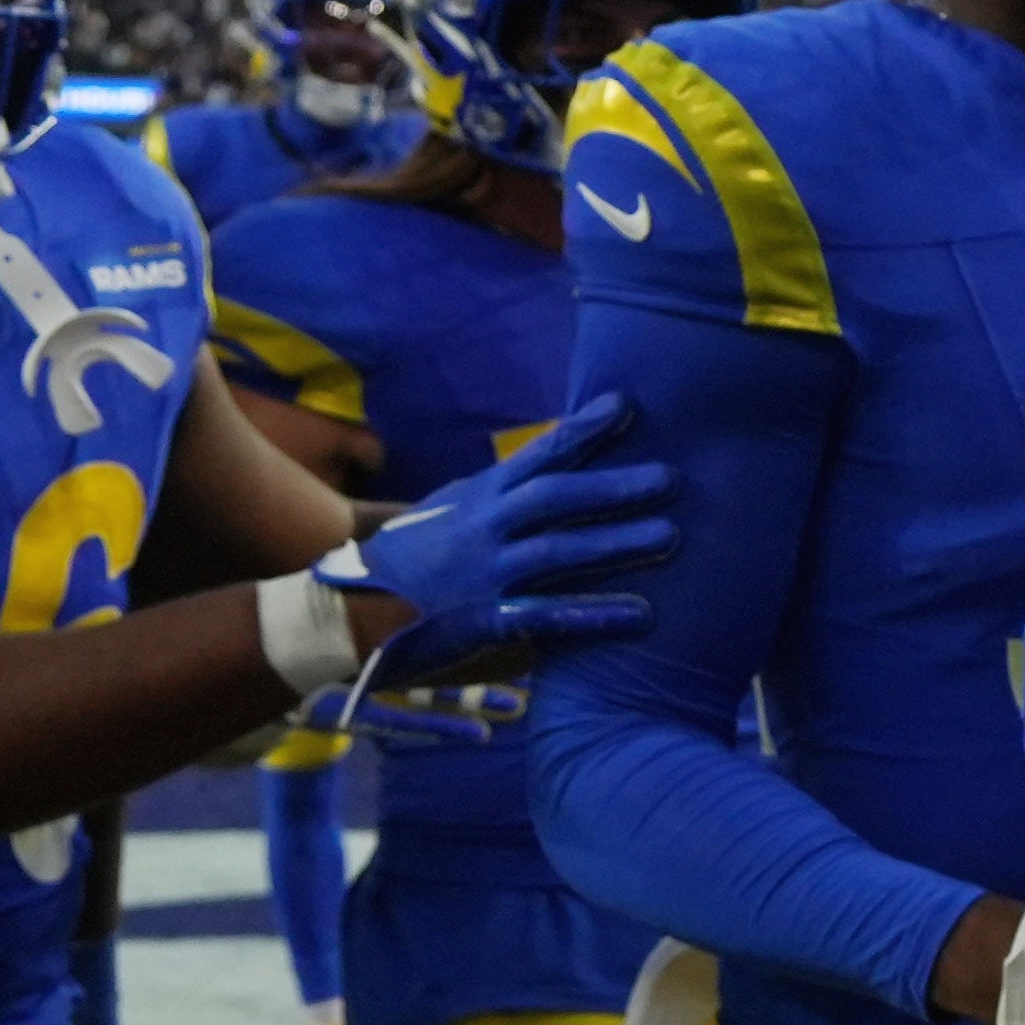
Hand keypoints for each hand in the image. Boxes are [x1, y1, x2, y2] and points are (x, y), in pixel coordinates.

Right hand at [340, 398, 675, 684]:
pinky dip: (593, 614)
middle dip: (612, 487)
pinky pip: (547, 616)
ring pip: (556, 552)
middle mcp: (487, 528)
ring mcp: (488, 573)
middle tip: (669, 478)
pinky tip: (640, 614)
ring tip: (669, 537)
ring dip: (614, 543)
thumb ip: (510, 487)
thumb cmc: (422, 549)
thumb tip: (567, 454)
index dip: (582, 429)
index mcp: (485, 495)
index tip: (627, 406)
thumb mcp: (459, 504)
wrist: (355, 604)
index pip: (540, 455)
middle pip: (555, 499)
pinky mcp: (488, 618)